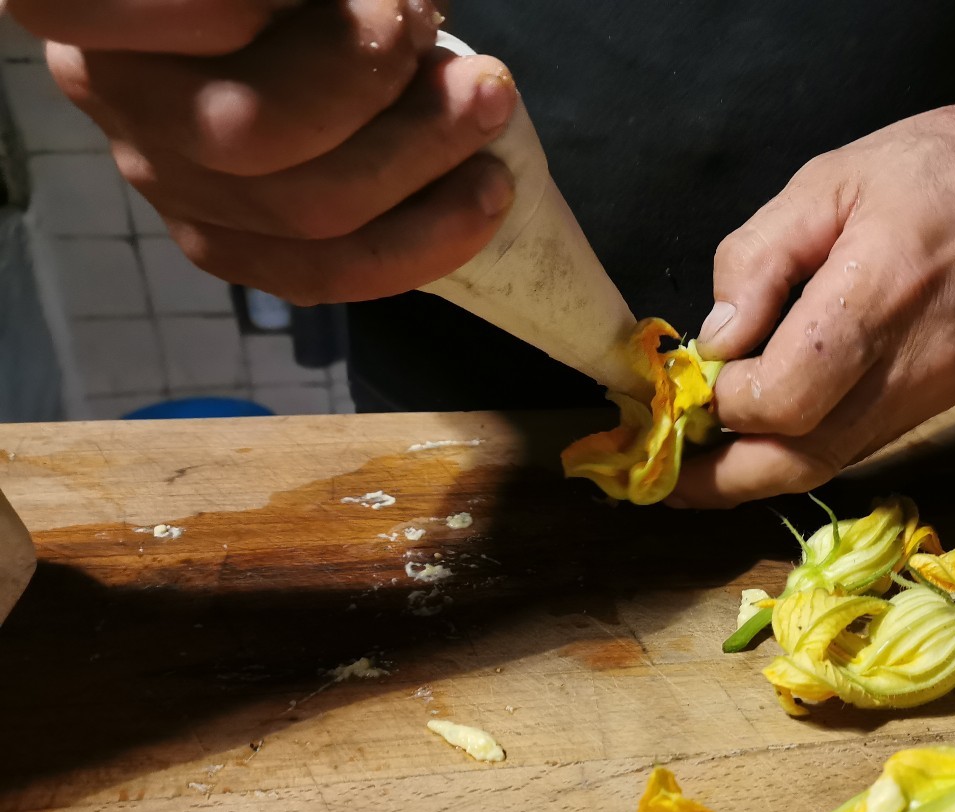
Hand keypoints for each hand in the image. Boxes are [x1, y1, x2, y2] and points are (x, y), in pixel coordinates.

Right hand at [11, 0, 518, 303]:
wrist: (294, 34)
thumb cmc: (309, 1)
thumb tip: (391, 14)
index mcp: (97, 10)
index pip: (151, 16)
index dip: (252, 16)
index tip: (377, 2)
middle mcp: (117, 100)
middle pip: (251, 132)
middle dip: (375, 88)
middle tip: (445, 42)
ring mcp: (170, 187)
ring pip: (307, 212)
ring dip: (425, 158)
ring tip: (490, 102)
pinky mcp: (231, 247)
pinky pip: (330, 273)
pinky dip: (427, 238)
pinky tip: (488, 189)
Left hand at [673, 92, 954, 508]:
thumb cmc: (941, 165)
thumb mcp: (829, 180)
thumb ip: (760, 258)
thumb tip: (718, 337)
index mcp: (878, 294)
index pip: (787, 397)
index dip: (730, 401)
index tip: (707, 375)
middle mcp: (915, 362)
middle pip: (806, 458)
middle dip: (729, 479)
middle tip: (675, 481)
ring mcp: (942, 390)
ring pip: (838, 461)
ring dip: (768, 471)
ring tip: (714, 465)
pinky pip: (872, 440)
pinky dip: (817, 446)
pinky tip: (784, 431)